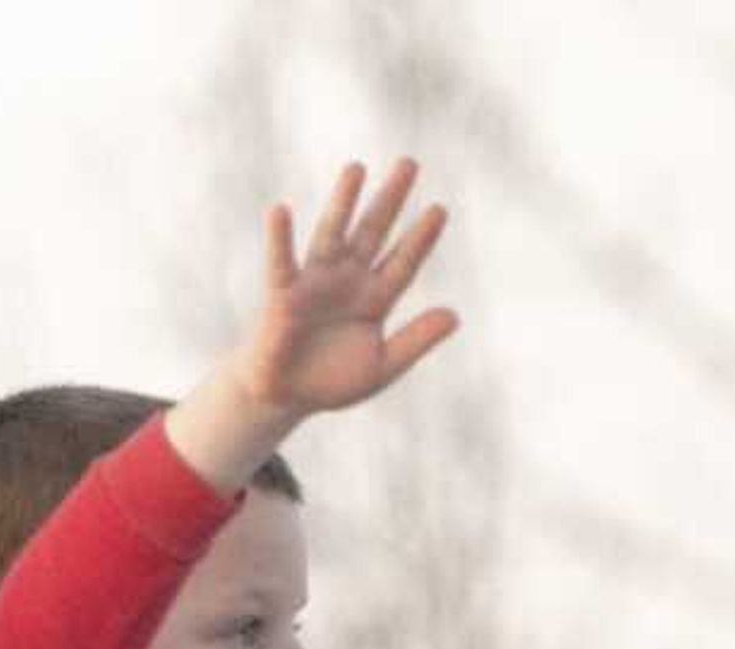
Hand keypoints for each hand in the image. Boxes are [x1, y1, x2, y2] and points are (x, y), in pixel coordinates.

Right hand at [224, 157, 456, 426]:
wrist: (284, 400)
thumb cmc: (331, 382)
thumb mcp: (382, 366)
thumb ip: (416, 340)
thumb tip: (455, 316)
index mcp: (375, 298)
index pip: (404, 261)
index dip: (421, 237)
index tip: (439, 210)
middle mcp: (348, 281)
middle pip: (374, 232)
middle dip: (391, 199)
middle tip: (409, 163)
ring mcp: (316, 283)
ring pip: (333, 234)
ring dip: (344, 202)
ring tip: (357, 168)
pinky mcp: (283, 295)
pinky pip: (282, 263)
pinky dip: (280, 238)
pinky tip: (280, 210)